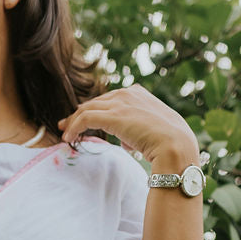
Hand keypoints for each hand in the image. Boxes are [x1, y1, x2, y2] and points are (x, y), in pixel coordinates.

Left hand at [58, 87, 199, 169]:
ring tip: (65, 134)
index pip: (109, 100)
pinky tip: (68, 138)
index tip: (84, 121)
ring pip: (87, 109)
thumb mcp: (154, 130)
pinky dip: (74, 127)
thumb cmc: (170, 143)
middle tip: (67, 125)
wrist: (176, 146)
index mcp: (138, 93)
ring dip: (74, 122)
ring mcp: (120, 103)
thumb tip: (128, 141)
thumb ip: (139, 130)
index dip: (95, 110)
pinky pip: (85, 119)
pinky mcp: (113, 116)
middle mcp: (128, 93)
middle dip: (79, 114)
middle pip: (95, 102)